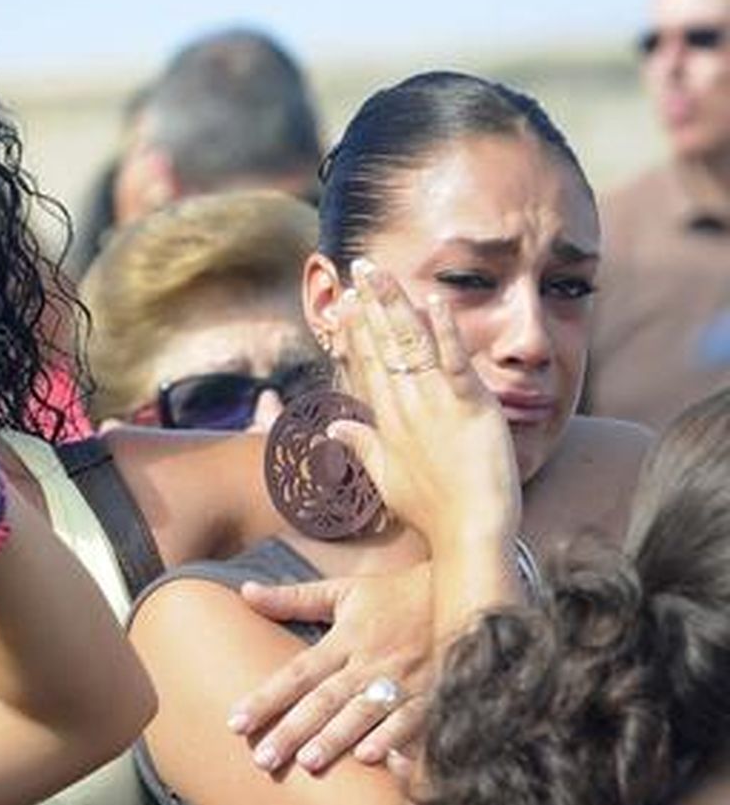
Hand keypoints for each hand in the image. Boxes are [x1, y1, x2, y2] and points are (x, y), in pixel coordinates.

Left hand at [231, 565, 432, 771]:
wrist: (460, 591)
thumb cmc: (394, 596)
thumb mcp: (343, 592)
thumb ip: (293, 598)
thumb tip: (245, 591)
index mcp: (345, 639)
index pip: (297, 673)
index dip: (266, 698)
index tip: (236, 722)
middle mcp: (370, 662)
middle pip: (325, 700)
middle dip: (293, 730)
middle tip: (263, 759)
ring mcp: (403, 681)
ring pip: (364, 714)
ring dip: (337, 738)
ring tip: (308, 762)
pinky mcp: (434, 695)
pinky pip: (412, 722)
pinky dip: (393, 740)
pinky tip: (371, 760)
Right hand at [330, 258, 520, 552]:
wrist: (468, 535)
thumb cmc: (432, 513)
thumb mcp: (387, 479)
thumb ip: (360, 447)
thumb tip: (333, 426)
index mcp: (386, 422)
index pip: (366, 364)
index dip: (355, 330)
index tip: (343, 302)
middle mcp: (405, 407)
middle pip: (383, 345)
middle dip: (369, 304)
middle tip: (357, 269)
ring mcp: (436, 404)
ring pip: (410, 344)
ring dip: (394, 304)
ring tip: (379, 272)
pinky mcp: (471, 406)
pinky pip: (454, 361)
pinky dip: (443, 329)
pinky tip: (433, 300)